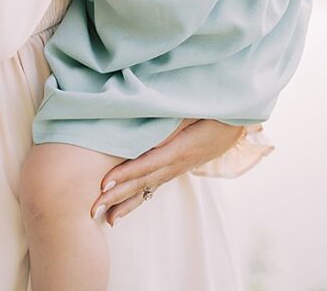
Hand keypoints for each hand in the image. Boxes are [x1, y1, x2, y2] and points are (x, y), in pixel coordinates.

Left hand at [90, 120, 244, 225]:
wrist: (233, 124)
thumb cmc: (212, 111)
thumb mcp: (194, 109)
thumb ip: (172, 115)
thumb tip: (147, 115)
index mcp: (178, 149)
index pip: (147, 163)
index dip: (126, 174)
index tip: (104, 182)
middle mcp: (175, 164)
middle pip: (142, 182)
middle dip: (116, 195)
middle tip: (93, 206)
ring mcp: (174, 170)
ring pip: (145, 190)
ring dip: (123, 204)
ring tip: (103, 218)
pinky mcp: (173, 171)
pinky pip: (151, 189)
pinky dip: (135, 201)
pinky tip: (119, 213)